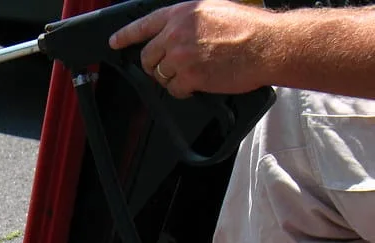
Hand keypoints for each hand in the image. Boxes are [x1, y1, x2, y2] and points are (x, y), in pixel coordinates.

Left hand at [109, 0, 273, 97]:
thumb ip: (191, 20)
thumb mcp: (215, 10)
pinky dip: (184, 91)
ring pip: (159, 75)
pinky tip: (198, 84)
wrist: (268, 44)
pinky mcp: (189, 76)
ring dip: (173, 79)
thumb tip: (175, 34)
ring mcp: (181, 55)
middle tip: (172, 68)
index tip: (115, 42)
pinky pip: (173, 90)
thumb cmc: (249, 28)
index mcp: (183, 12)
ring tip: (194, 74)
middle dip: (156, 65)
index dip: (126, 35)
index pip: (144, 24)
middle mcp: (177, 32)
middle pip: (148, 56)